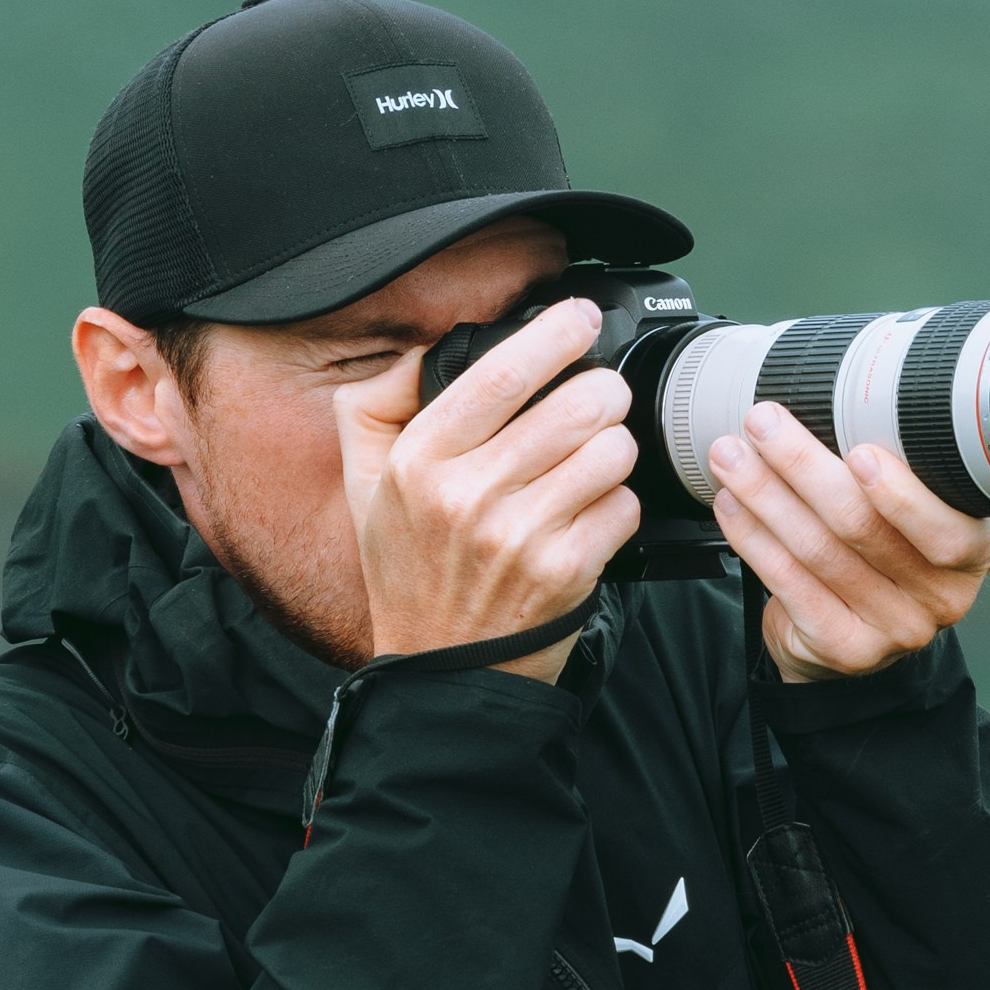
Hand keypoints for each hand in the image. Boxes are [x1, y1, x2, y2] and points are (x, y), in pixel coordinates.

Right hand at [335, 299, 640, 680]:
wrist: (441, 672)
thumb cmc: (410, 569)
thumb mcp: (364, 483)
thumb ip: (377, 403)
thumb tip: (426, 348)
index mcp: (419, 462)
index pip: (502, 373)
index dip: (554, 334)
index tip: (578, 317)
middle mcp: (468, 496)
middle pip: (577, 405)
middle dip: (603, 391)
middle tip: (598, 398)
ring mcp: (521, 537)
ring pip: (611, 450)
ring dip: (613, 447)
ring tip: (590, 462)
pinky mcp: (566, 572)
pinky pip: (624, 505)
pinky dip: (617, 504)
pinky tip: (588, 515)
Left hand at [707, 404, 989, 682]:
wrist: (854, 631)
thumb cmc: (884, 550)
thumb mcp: (908, 510)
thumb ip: (891, 467)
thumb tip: (831, 391)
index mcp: (974, 549)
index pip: (944, 528)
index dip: (900, 492)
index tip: (857, 448)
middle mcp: (943, 595)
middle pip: (864, 527)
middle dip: (804, 466)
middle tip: (763, 422)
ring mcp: (895, 629)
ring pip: (819, 552)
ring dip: (766, 495)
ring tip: (731, 455)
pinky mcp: (846, 648)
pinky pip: (791, 586)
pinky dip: (754, 539)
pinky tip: (731, 505)